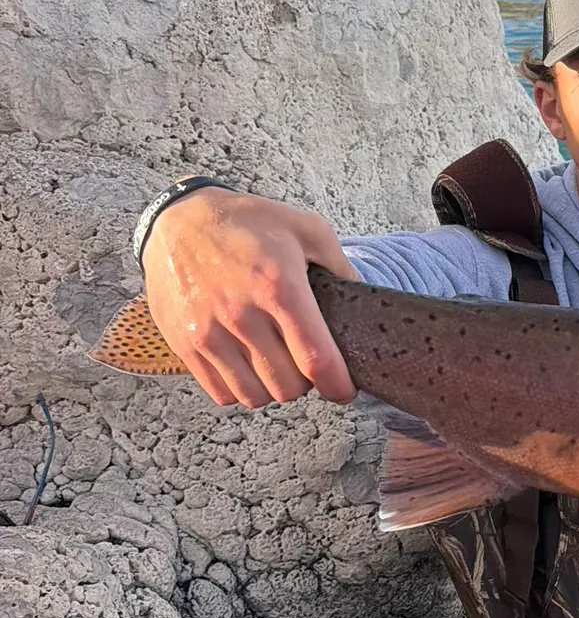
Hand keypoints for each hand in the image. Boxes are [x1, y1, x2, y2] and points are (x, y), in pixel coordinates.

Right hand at [142, 187, 357, 408]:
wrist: (179, 221)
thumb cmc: (248, 223)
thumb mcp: (307, 228)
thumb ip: (340, 265)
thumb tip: (360, 299)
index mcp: (279, 287)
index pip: (315, 357)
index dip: (337, 384)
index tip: (344, 390)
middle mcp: (241, 316)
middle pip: (286, 385)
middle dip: (306, 383)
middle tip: (307, 364)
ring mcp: (208, 334)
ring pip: (254, 396)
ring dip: (273, 389)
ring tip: (278, 365)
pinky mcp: (184, 345)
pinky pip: (220, 393)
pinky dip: (241, 390)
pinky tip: (249, 367)